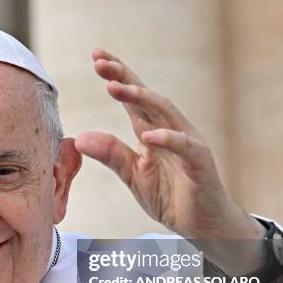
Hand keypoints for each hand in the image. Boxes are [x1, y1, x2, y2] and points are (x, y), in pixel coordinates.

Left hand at [75, 48, 262, 239]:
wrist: (202, 224)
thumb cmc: (171, 196)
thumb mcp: (133, 175)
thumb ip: (111, 155)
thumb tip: (80, 137)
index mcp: (152, 131)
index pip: (133, 99)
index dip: (117, 77)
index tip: (96, 57)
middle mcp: (170, 130)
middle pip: (147, 98)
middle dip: (123, 77)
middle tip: (100, 62)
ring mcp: (187, 144)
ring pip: (165, 114)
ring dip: (140, 99)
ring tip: (115, 88)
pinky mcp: (200, 163)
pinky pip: (185, 147)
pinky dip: (167, 139)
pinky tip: (148, 135)